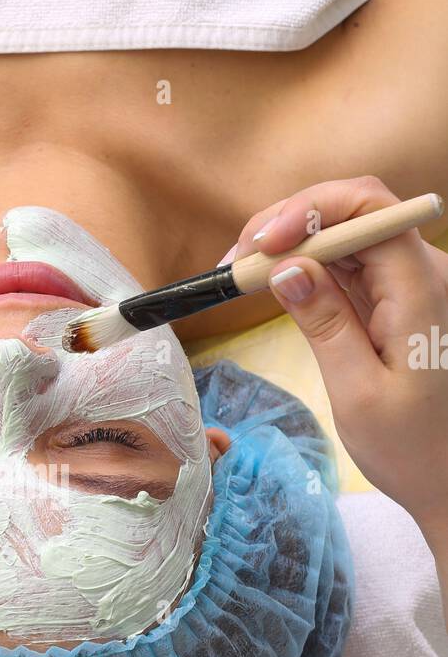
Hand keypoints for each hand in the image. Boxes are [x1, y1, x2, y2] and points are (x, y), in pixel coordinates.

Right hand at [231, 176, 447, 541]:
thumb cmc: (414, 449)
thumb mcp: (358, 393)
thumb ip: (325, 324)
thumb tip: (286, 267)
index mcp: (422, 288)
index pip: (368, 206)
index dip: (309, 209)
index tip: (261, 245)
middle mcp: (422, 272)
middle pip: (352, 212)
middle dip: (289, 224)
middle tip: (234, 263)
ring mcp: (409, 284)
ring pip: (345, 235)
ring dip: (291, 245)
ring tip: (241, 275)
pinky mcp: (395, 300)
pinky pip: (349, 265)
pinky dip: (307, 268)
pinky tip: (271, 285)